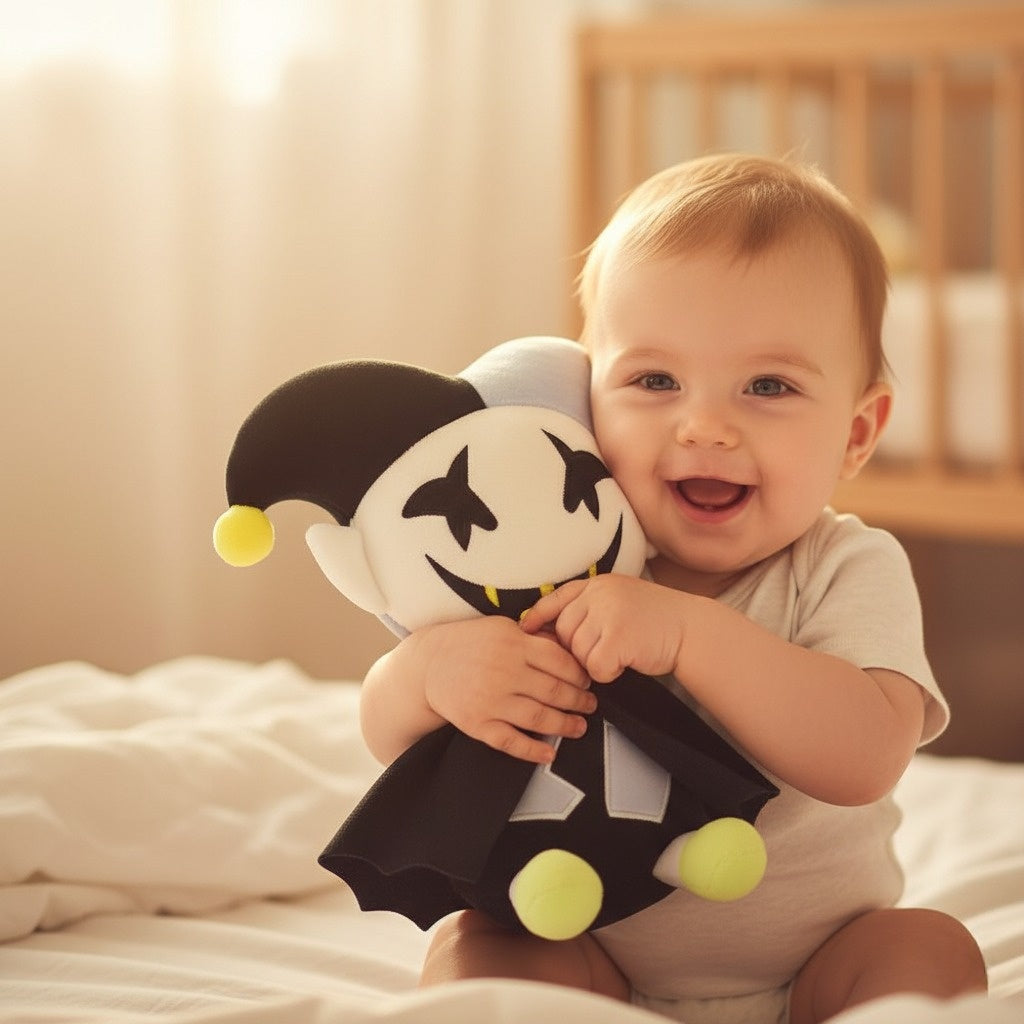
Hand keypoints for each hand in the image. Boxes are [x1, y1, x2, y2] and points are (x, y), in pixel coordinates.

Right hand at [419, 616, 595, 763]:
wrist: (427, 664)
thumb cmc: (470, 643)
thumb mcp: (502, 627)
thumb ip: (534, 638)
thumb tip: (569, 650)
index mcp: (513, 643)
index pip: (560, 661)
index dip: (580, 673)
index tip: (587, 680)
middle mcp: (504, 672)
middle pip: (554, 691)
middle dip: (579, 700)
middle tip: (590, 704)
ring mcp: (490, 700)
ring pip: (539, 718)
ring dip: (566, 725)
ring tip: (580, 727)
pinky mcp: (477, 724)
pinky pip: (511, 742)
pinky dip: (533, 751)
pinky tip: (549, 753)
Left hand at [520, 574, 685, 682]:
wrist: (692, 629)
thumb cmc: (655, 620)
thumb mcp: (619, 601)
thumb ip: (589, 608)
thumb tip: (549, 629)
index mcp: (598, 583)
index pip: (557, 598)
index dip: (538, 616)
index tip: (525, 630)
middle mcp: (601, 594)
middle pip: (565, 631)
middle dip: (577, 648)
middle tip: (602, 651)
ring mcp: (610, 614)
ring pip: (578, 652)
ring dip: (595, 661)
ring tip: (620, 653)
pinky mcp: (619, 638)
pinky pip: (595, 667)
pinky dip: (608, 673)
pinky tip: (626, 662)